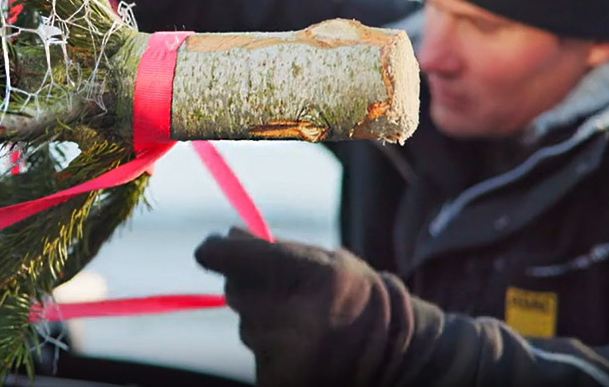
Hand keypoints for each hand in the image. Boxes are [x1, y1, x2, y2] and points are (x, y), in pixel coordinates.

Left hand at [195, 228, 415, 386]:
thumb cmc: (356, 299)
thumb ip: (274, 249)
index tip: (212, 249)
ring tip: (306, 328)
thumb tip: (226, 236)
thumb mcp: (325, 261)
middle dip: (251, 287)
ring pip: (247, 326)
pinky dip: (272, 351)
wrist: (396, 359)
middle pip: (235, 290)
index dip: (217, 252)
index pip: (229, 258)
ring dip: (265, 322)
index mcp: (310, 276)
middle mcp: (292, 318)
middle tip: (287, 294)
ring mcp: (282, 357)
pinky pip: (257, 355)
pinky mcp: (274, 383)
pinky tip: (303, 352)